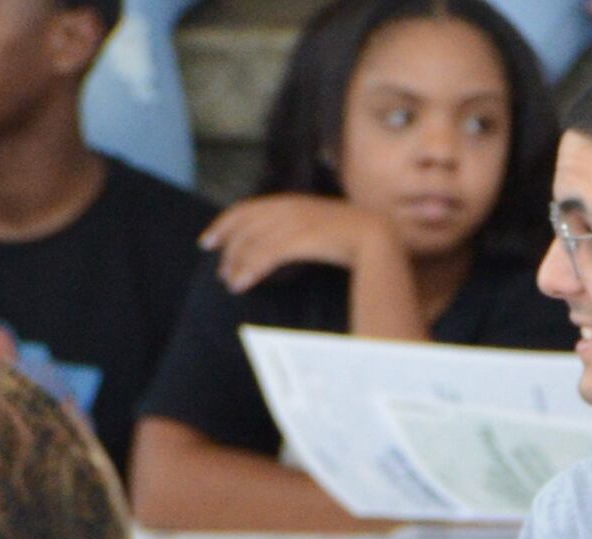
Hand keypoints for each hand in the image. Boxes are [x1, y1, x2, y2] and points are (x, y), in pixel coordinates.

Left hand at [201, 192, 392, 297]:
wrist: (383, 239)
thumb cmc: (360, 240)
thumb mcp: (325, 229)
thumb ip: (304, 231)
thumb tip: (284, 245)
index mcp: (294, 201)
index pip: (247, 209)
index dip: (224, 223)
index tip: (209, 240)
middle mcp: (290, 207)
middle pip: (245, 225)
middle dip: (227, 247)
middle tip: (219, 269)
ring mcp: (295, 222)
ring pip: (253, 241)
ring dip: (237, 263)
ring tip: (230, 283)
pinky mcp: (301, 238)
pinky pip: (266, 254)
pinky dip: (250, 269)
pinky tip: (242, 284)